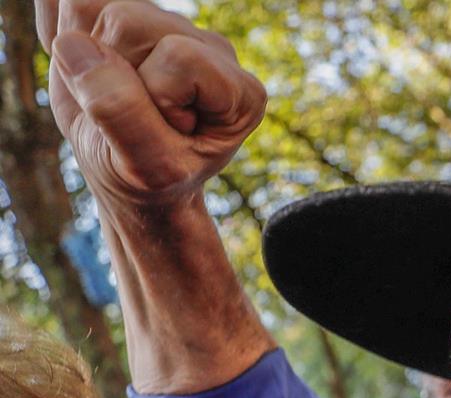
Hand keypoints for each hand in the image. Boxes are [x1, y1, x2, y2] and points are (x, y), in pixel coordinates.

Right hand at [35, 0, 265, 205]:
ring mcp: (169, 23)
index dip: (153, 98)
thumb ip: (122, 114)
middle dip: (112, 76)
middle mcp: (212, 47)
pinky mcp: (131, 9)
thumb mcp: (146, 166)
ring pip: (95, 5)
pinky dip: (62, 33)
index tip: (162, 135)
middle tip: (127, 119)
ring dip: (85, 57)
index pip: (178, 57)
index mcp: (241, 91)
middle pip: (128, 22)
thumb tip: (75, 45)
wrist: (128, 176)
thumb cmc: (149, 178)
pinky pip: (73, 0)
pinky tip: (86, 69)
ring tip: (108, 95)